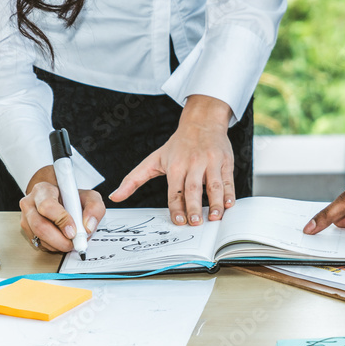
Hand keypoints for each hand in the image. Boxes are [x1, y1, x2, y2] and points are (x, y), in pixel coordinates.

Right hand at [20, 165, 105, 251]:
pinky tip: (62, 240)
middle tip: (73, 243)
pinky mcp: (28, 231)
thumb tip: (88, 226)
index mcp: (44, 190)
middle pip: (39, 225)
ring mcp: (26, 218)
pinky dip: (53, 247)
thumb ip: (94, 208)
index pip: (47, 205)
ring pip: (39, 237)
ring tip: (70, 241)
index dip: (61, 220)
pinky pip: (38, 244)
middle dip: (59, 239)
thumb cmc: (72, 198)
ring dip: (57, 244)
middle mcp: (30, 203)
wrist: (62, 201)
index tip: (73, 230)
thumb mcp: (89, 197)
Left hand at [110, 95, 234, 225]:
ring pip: (214, 186)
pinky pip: (228, 180)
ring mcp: (211, 162)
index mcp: (176, 165)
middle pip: (193, 189)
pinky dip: (230, 193)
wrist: (202, 122)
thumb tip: (114, 197)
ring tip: (215, 218)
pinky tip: (229, 205)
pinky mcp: (226, 162)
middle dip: (194, 207)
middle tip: (195, 223)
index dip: (176, 207)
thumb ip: (133, 180)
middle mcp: (193, 163)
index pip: (175, 191)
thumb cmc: (177, 145)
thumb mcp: (153, 160)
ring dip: (216, 203)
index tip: (179, 221)